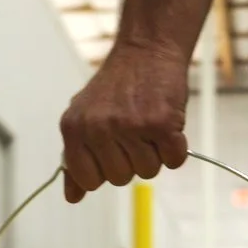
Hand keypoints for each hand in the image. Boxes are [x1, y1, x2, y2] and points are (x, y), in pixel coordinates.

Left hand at [57, 42, 190, 203]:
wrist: (147, 50)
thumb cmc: (117, 87)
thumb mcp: (84, 118)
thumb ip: (76, 158)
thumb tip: (72, 197)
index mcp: (74, 128)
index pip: (88, 180)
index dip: (104, 170)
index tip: (112, 149)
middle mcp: (98, 128)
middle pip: (120, 179)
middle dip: (131, 160)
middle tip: (133, 130)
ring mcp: (130, 126)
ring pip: (148, 172)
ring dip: (154, 153)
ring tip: (148, 123)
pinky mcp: (161, 124)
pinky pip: (174, 160)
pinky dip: (175, 148)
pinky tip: (166, 124)